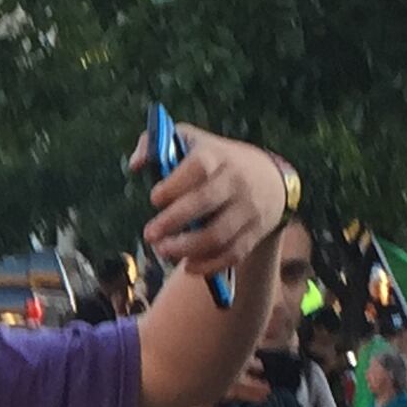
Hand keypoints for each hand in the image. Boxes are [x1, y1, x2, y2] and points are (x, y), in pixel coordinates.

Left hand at [136, 132, 289, 281]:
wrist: (271, 178)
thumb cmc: (218, 160)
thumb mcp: (193, 141)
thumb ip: (157, 144)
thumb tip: (135, 165)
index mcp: (218, 156)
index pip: (198, 168)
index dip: (173, 186)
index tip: (155, 199)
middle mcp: (236, 181)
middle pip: (205, 203)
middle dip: (173, 221)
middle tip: (149, 235)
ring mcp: (247, 208)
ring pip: (217, 234)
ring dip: (186, 248)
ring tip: (163, 251)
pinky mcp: (255, 232)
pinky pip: (232, 253)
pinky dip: (209, 264)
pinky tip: (188, 265)